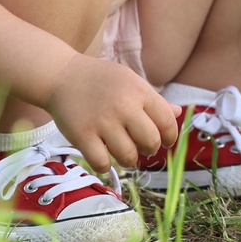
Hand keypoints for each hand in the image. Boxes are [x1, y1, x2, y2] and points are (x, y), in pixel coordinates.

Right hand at [44, 54, 180, 171]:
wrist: (62, 75)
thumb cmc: (101, 79)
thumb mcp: (131, 81)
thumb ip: (154, 100)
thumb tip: (178, 114)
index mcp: (140, 91)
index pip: (167, 121)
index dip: (170, 137)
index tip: (165, 142)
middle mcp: (124, 107)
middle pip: (150, 141)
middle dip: (150, 149)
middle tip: (142, 147)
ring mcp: (102, 122)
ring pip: (128, 156)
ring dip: (129, 160)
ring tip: (124, 153)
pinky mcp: (82, 135)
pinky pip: (102, 163)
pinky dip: (105, 166)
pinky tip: (103, 157)